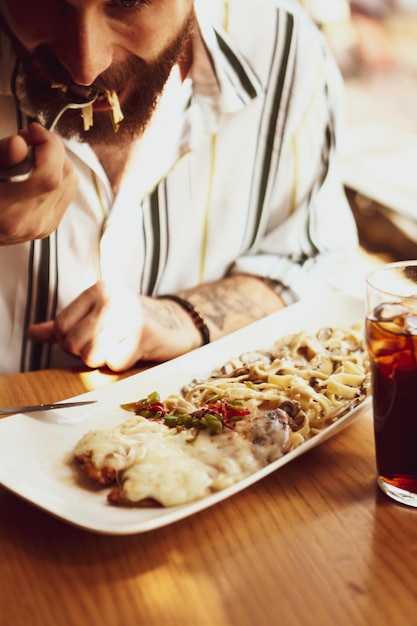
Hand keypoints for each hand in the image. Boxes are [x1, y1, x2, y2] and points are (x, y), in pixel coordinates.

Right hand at [0, 123, 77, 244]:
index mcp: (8, 212)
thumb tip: (20, 144)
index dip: (48, 146)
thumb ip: (0, 155)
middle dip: (50, 149)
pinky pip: (67, 192)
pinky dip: (57, 175)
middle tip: (27, 140)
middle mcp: (30, 223)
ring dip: (55, 161)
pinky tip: (36, 171)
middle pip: (63, 176)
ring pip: (70, 182)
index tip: (33, 131)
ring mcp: (42, 227)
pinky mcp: (49, 225)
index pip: (49, 177)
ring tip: (30, 155)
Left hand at [26, 281, 201, 370]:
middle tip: (106, 347)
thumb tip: (32, 334)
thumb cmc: (131, 324)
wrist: (176, 325)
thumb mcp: (96, 318)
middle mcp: (112, 298)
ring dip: (102, 361)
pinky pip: (114, 363)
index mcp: (99, 289)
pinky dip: (121, 366)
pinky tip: (133, 354)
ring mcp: (129, 315)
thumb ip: (63, 326)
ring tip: (117, 350)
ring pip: (91, 355)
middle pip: (72, 343)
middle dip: (85, 354)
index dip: (68, 342)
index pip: (60, 326)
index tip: (88, 340)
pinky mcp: (144, 335)